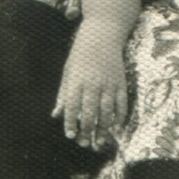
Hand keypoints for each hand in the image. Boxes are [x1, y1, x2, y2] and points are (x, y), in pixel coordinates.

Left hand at [56, 22, 129, 148]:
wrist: (103, 34)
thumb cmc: (81, 54)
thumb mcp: (68, 72)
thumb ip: (63, 95)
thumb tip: (56, 115)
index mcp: (77, 81)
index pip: (73, 107)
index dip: (71, 123)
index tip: (70, 135)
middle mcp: (93, 84)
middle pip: (90, 113)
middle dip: (87, 131)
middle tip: (85, 144)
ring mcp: (109, 84)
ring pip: (107, 112)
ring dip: (104, 129)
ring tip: (100, 141)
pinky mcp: (121, 83)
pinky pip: (122, 104)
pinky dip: (120, 117)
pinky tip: (116, 126)